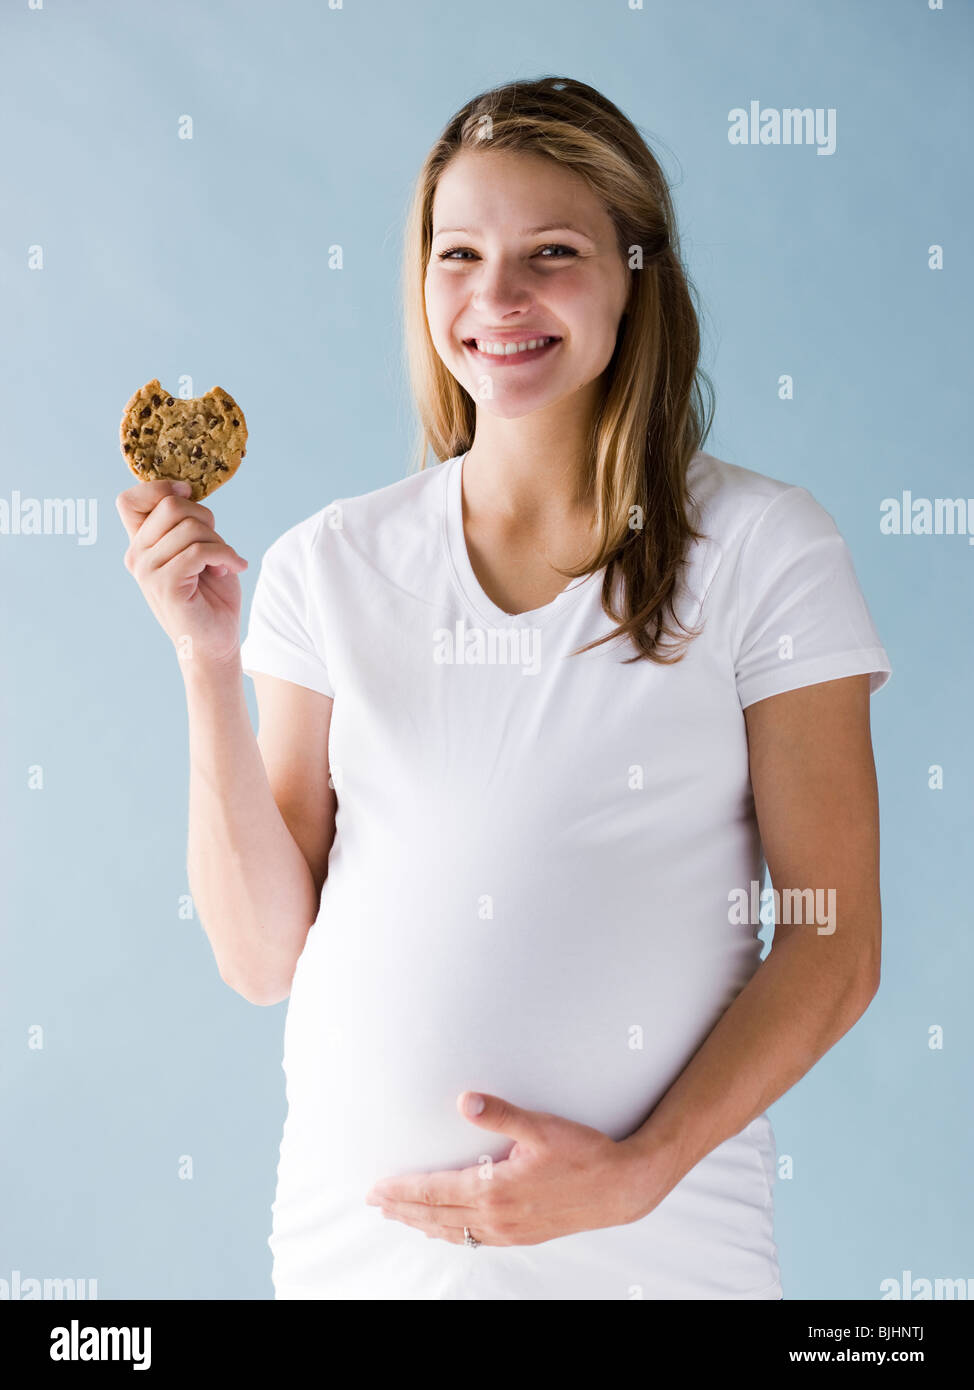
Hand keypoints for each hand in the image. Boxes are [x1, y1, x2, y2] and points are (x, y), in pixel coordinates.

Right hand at [116, 479, 247, 668]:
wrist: (215, 643)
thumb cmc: (211, 596)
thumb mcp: (198, 549)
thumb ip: (186, 523)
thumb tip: (185, 490)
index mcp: (141, 544)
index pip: (130, 500)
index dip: (160, 488)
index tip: (189, 495)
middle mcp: (137, 556)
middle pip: (170, 506)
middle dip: (206, 519)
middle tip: (217, 545)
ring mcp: (148, 571)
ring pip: (190, 529)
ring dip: (219, 543)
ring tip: (224, 563)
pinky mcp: (165, 585)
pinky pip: (199, 551)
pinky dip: (225, 556)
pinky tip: (233, 569)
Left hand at [364, 1091, 654, 1246]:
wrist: (622, 1187)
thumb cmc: (585, 1153)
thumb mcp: (542, 1127)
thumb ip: (501, 1114)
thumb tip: (466, 1101)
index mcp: (495, 1190)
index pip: (435, 1192)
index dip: (403, 1190)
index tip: (377, 1188)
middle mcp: (497, 1217)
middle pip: (436, 1215)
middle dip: (403, 1208)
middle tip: (375, 1202)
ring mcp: (510, 1231)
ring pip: (454, 1231)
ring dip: (423, 1222)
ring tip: (401, 1216)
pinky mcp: (522, 1236)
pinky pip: (475, 1239)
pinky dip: (452, 1233)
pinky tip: (447, 1228)